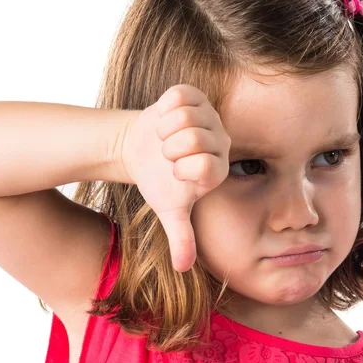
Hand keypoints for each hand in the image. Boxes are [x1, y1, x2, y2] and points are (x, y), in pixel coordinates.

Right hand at [119, 85, 230, 271]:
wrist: (141, 150)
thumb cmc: (159, 182)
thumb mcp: (169, 210)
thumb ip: (181, 237)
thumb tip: (183, 268)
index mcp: (219, 169)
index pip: (205, 166)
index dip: (180, 169)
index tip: (174, 173)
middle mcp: (220, 140)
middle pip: (194, 139)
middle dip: (169, 149)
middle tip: (167, 154)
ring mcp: (209, 115)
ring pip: (185, 117)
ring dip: (165, 129)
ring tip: (165, 138)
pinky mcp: (193, 95)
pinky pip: (177, 97)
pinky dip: (163, 109)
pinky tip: (165, 119)